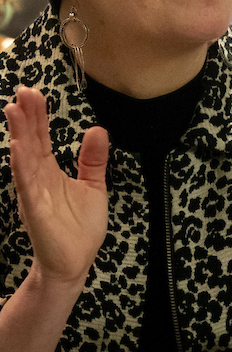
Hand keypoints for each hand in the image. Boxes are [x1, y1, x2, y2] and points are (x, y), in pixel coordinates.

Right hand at [7, 87, 109, 282]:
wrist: (75, 261)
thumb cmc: (80, 226)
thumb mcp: (93, 186)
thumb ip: (94, 160)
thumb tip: (98, 129)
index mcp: (50, 171)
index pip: (42, 138)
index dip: (38, 116)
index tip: (34, 93)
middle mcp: (37, 178)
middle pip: (30, 142)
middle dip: (26, 117)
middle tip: (24, 90)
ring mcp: (33, 192)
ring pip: (24, 157)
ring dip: (18, 134)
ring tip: (13, 109)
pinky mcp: (34, 208)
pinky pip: (25, 183)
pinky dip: (21, 164)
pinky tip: (18, 146)